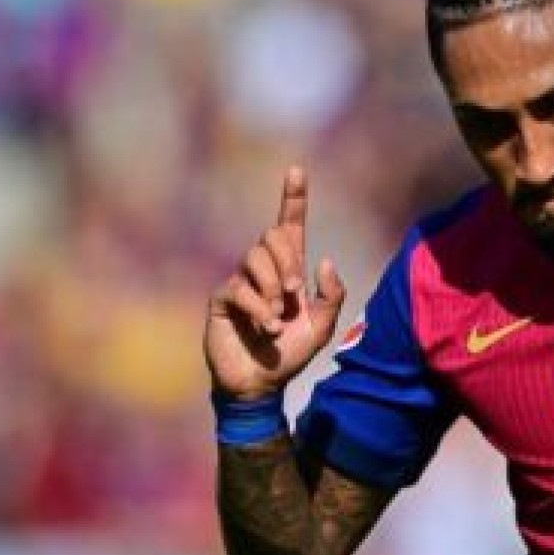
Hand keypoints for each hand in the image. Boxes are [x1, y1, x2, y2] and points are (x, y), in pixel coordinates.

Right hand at [205, 166, 348, 399]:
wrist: (260, 384)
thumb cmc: (289, 355)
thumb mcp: (321, 328)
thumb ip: (331, 296)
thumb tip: (323, 260)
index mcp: (289, 270)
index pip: (290, 225)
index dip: (293, 197)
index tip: (297, 170)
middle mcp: (263, 270)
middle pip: (272, 235)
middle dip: (288, 260)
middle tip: (295, 293)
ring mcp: (241, 282)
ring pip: (254, 257)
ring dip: (273, 286)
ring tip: (278, 317)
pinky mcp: (223, 299)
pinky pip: (238, 288)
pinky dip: (257, 308)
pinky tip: (265, 329)